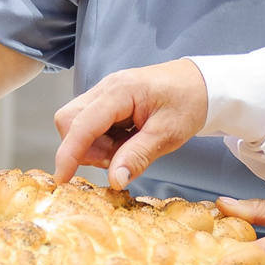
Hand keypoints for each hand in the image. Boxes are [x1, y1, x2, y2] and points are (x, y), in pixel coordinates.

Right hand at [52, 59, 207, 187]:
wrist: (202, 84)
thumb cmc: (188, 102)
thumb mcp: (168, 135)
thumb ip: (138, 157)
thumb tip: (114, 181)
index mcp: (120, 91)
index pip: (81, 124)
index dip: (68, 153)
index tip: (62, 179)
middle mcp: (106, 89)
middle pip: (70, 122)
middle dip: (85, 149)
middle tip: (118, 158)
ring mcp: (105, 94)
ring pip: (79, 125)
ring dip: (97, 147)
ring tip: (130, 148)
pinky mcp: (109, 102)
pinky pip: (93, 126)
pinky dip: (105, 141)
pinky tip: (128, 141)